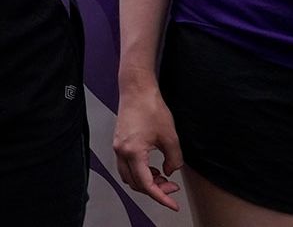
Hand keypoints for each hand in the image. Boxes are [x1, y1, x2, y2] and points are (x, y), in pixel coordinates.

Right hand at [110, 82, 184, 210]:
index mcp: (133, 152)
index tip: (172, 204)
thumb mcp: (170, 137)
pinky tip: (153, 166)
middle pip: (135, 183)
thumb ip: (174, 159)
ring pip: (128, 176)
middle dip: (154, 189)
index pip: (146, 184)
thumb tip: (171, 171)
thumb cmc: (151, 107)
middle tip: (171, 187)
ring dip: (145, 181)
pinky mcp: (119, 142)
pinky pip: (126, 165)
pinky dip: (139, 171)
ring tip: (162, 177)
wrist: (137, 89)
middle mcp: (121, 152)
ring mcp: (118, 147)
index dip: (161, 197)